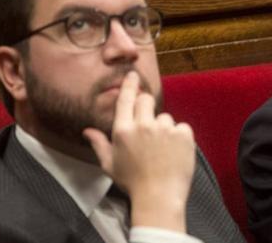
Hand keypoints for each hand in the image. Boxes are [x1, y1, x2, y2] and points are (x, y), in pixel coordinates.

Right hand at [83, 71, 194, 231]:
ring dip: (163, 128)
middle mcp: (143, 125)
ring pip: (165, 117)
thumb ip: (99, 144)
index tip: (133, 75)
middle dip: (146, 108)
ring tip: (161, 150)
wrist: (159, 197)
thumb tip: (87, 130)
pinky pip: (182, 127)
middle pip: (146, 100)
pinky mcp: (184, 134)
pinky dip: (179, 137)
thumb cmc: (132, 183)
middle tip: (148, 126)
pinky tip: (174, 152)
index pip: (126, 99)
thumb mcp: (109, 165)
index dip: (129, 85)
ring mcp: (165, 129)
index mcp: (123, 131)